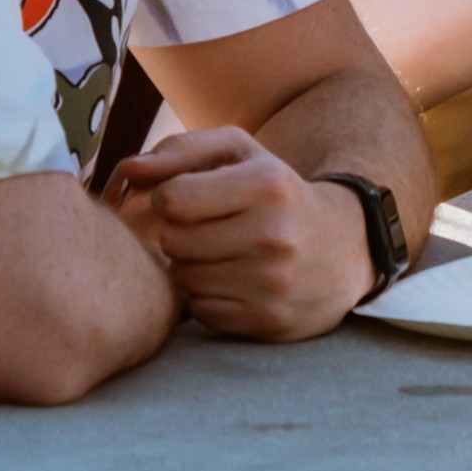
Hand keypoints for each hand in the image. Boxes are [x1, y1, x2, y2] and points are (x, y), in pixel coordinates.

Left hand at [103, 127, 365, 341]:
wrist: (344, 247)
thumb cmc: (275, 191)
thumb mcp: (240, 152)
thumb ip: (180, 150)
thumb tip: (127, 170)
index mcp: (266, 185)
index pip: (172, 199)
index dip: (169, 198)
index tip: (188, 198)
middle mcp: (273, 235)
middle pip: (173, 242)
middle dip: (178, 233)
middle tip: (202, 228)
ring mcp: (272, 283)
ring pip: (184, 279)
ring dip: (190, 266)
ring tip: (217, 253)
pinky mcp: (269, 320)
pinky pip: (202, 310)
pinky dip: (207, 296)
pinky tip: (231, 279)